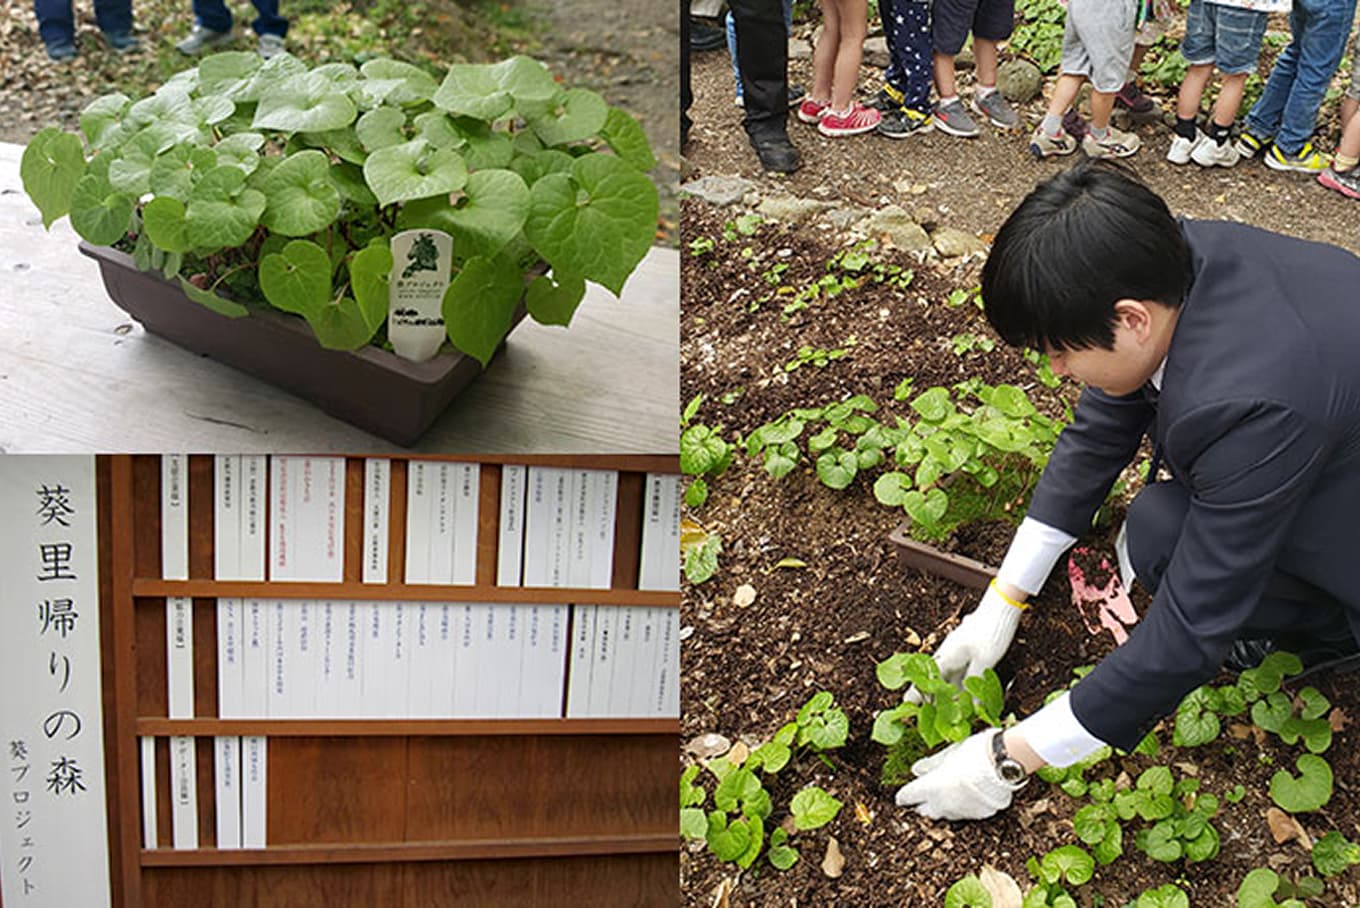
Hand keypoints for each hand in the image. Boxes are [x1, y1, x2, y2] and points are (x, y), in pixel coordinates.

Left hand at [895, 730, 1017, 819]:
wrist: (1002, 764)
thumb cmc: (972, 753)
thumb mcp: (947, 754)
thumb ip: (930, 764)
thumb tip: (916, 770)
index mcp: (930, 787)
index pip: (909, 796)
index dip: (903, 796)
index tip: (901, 797)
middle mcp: (942, 804)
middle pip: (925, 811)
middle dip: (922, 806)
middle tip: (921, 801)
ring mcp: (960, 812)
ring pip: (945, 815)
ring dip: (941, 808)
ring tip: (943, 798)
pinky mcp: (977, 815)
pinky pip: (964, 814)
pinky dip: (961, 807)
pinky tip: (964, 798)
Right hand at [905, 582, 1022, 703]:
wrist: (1001, 606)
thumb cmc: (991, 631)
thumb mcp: (985, 660)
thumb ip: (975, 682)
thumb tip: (972, 705)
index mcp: (948, 655)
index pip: (927, 678)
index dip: (917, 691)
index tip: (906, 703)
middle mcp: (949, 652)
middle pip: (936, 678)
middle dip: (931, 695)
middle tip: (927, 712)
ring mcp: (959, 650)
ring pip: (950, 675)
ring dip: (949, 691)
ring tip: (948, 709)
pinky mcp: (969, 648)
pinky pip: (961, 670)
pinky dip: (961, 683)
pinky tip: (967, 693)